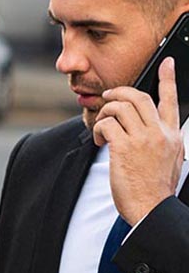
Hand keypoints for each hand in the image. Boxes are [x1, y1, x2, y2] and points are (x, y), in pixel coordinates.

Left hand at [93, 56, 183, 223]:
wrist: (152, 208)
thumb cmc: (156, 190)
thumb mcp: (170, 160)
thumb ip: (162, 142)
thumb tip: (151, 134)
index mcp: (172, 135)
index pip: (171, 100)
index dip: (168, 79)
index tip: (167, 63)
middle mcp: (159, 132)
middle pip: (139, 97)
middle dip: (120, 92)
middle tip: (109, 96)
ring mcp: (142, 139)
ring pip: (120, 107)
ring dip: (105, 112)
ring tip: (102, 126)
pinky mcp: (123, 148)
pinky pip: (107, 124)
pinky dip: (99, 129)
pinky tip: (99, 140)